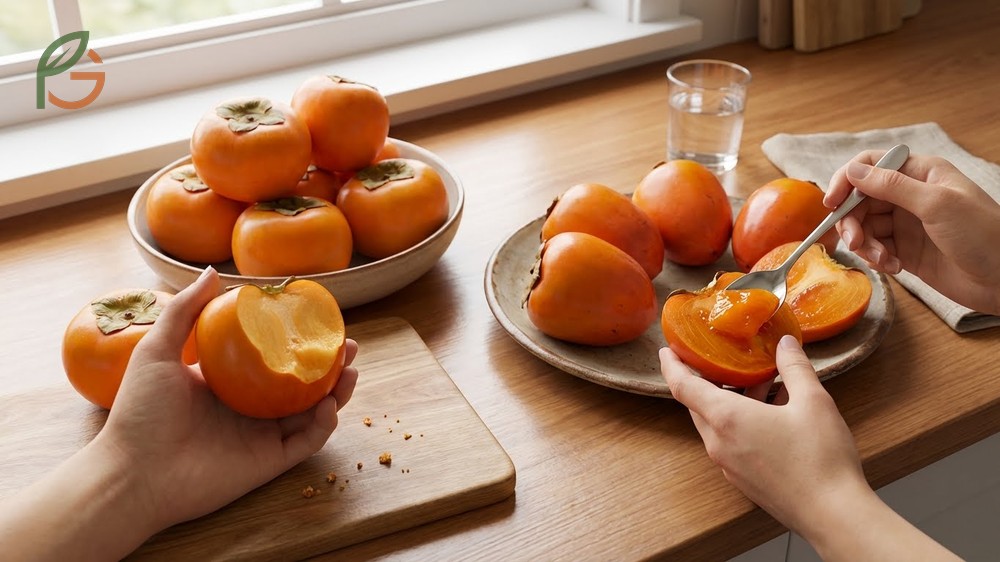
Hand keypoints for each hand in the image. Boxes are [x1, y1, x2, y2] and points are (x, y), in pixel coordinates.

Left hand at [99, 266, 359, 529]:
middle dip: (329, 365)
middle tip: (347, 345)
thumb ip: (184, 311)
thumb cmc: (139, 414)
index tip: (318, 319)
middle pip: (301, 383)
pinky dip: (324, 424)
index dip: (297, 340)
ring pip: (312, 412)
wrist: (134, 474)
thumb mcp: (157, 351)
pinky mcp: (269, 462)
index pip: (271, 357)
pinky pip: (307, 441)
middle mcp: (249, 408)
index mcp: (227, 383)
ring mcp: (261, 436)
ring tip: (351, 372)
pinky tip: (330, 405)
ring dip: (338, 392)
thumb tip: (212, 272)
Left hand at [660, 338, 960, 560]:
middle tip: (724, 360)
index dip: (671, 365)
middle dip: (708, 381)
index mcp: (726, 419)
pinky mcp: (742, 480)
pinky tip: (772, 415)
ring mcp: (728, 465)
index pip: (682, 386)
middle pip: (698, 405)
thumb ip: (795, 367)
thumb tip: (785, 344)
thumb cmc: (820, 458)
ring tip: (762, 384)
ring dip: (730, 402)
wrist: (832, 515)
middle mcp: (719, 443)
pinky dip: (740, 423)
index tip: (667, 350)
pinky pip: (729, 443)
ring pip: (716, 425)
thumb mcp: (813, 401)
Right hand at [825, 151, 999, 314]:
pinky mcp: (905, 251)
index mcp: (920, 173)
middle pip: (861, 200)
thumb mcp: (936, 204)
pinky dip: (877, 259)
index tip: (832, 203)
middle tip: (855, 242)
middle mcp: (910, 195)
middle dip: (853, 221)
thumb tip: (852, 171)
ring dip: (866, 244)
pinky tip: (894, 268)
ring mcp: (907, 223)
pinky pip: (876, 249)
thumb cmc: (983, 234)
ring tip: (883, 260)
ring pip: (865, 227)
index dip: (847, 181)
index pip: (870, 165)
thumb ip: (891, 186)